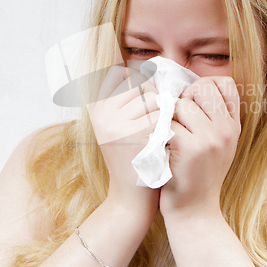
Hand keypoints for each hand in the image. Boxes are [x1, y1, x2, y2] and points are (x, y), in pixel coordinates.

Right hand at [89, 65, 160, 220]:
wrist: (131, 199)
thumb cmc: (134, 159)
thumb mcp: (120, 128)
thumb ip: (128, 100)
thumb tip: (145, 66)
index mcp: (98, 108)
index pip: (125, 75)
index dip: (143, 85)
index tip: (149, 105)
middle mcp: (102, 113)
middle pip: (141, 84)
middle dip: (156, 99)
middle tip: (156, 123)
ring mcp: (116, 123)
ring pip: (153, 97)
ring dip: (163, 113)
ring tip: (158, 134)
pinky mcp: (133, 134)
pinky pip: (161, 114)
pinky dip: (168, 126)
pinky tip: (162, 142)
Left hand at [159, 76, 240, 220]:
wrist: (194, 212)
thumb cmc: (198, 175)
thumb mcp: (217, 145)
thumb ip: (212, 117)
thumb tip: (188, 86)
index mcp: (233, 126)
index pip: (225, 83)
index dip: (204, 85)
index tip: (192, 101)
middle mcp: (226, 130)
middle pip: (201, 87)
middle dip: (184, 98)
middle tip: (177, 118)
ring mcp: (210, 139)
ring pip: (181, 104)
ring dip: (169, 117)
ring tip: (170, 137)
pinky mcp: (190, 148)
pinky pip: (169, 123)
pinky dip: (161, 133)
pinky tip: (163, 148)